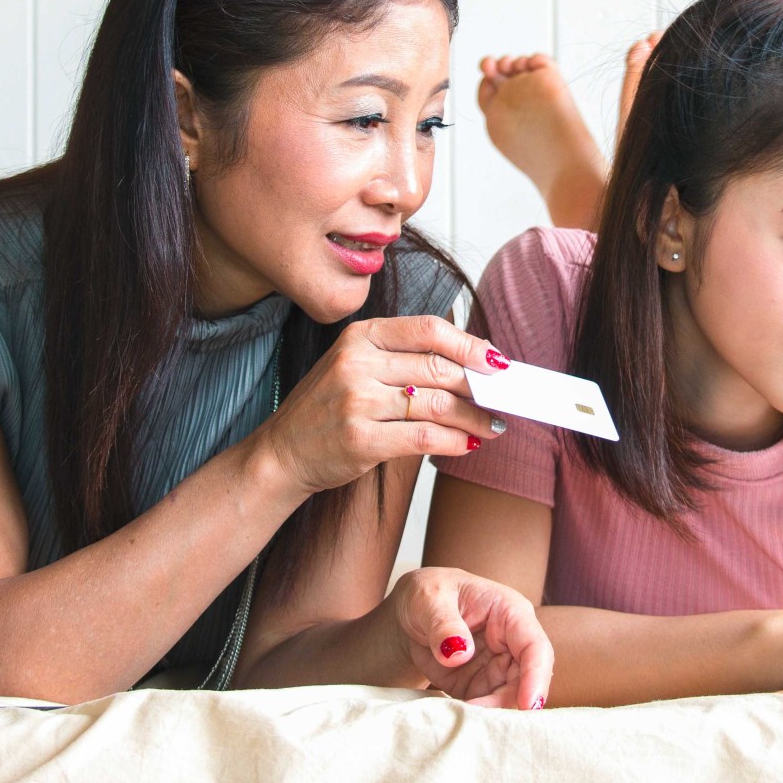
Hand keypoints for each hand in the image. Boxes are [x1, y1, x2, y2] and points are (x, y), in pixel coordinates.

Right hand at [257, 316, 506, 494]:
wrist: (281, 453)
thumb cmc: (327, 410)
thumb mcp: (355, 366)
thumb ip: (403, 358)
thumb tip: (473, 362)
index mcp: (360, 336)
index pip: (428, 330)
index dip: (469, 345)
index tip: (496, 362)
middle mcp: (357, 363)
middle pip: (437, 368)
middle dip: (478, 387)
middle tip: (501, 400)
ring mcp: (356, 401)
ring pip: (437, 404)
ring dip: (474, 418)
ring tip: (492, 426)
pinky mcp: (361, 439)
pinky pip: (424, 438)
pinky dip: (454, 442)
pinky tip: (467, 445)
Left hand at [386, 567, 553, 709]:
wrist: (410, 612)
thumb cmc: (427, 594)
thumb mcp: (428, 599)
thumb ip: (443, 623)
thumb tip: (459, 652)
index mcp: (510, 613)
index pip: (534, 647)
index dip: (536, 676)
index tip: (528, 704)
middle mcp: (510, 642)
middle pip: (525, 680)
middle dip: (508, 703)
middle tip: (480, 719)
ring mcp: (496, 666)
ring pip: (507, 698)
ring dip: (489, 713)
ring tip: (462, 717)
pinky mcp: (478, 685)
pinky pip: (484, 707)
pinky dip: (472, 716)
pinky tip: (453, 715)